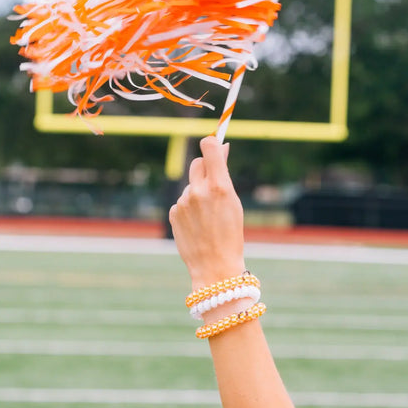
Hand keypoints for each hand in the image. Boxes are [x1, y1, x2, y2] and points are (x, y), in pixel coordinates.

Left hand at [169, 136, 245, 290]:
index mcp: (219, 187)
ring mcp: (183, 202)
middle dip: (205, 167)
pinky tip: (197, 224)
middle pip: (197, 163)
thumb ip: (224, 175)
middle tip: (214, 180)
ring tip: (208, 216)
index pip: (209, 148)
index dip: (211, 142)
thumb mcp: (234, 202)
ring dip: (198, 192)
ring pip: (190, 185)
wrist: (214, 265)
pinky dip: (189, 207)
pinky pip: (182, 201)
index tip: (214, 145)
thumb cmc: (230, 234)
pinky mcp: (174, 212)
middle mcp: (198, 191)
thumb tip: (221, 148)